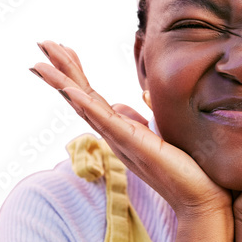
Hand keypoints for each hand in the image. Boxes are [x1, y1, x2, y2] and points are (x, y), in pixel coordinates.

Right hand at [31, 41, 231, 220]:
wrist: (201, 199)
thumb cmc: (187, 169)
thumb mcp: (164, 131)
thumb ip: (145, 116)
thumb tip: (135, 99)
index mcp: (120, 130)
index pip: (91, 95)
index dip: (75, 71)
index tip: (62, 48)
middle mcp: (114, 135)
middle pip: (80, 96)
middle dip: (61, 69)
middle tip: (42, 42)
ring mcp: (120, 140)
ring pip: (84, 105)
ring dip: (61, 83)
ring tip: (40, 63)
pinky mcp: (133, 145)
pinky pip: (103, 121)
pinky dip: (84, 104)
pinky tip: (68, 90)